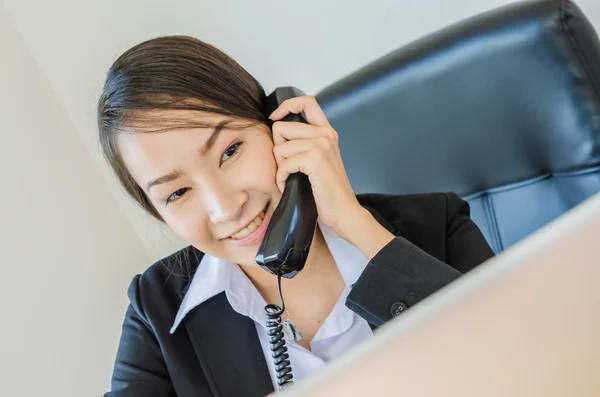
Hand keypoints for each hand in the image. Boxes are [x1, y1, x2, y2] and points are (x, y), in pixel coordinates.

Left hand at [269, 95, 393, 257]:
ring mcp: (321, 145)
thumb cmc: (328, 190)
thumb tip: (277, 134)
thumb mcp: (320, 159)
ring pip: (279, 147)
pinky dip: (281, 178)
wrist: (343, 210)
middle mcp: (325, 134)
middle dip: (277, 149)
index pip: (306, 101)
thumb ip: (305, 143)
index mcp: (326, 131)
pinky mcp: (314, 159)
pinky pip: (283, 164)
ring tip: (290, 178)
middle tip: (287, 166)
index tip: (275, 117)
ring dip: (279, 167)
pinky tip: (289, 186)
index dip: (286, 106)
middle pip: (281, 128)